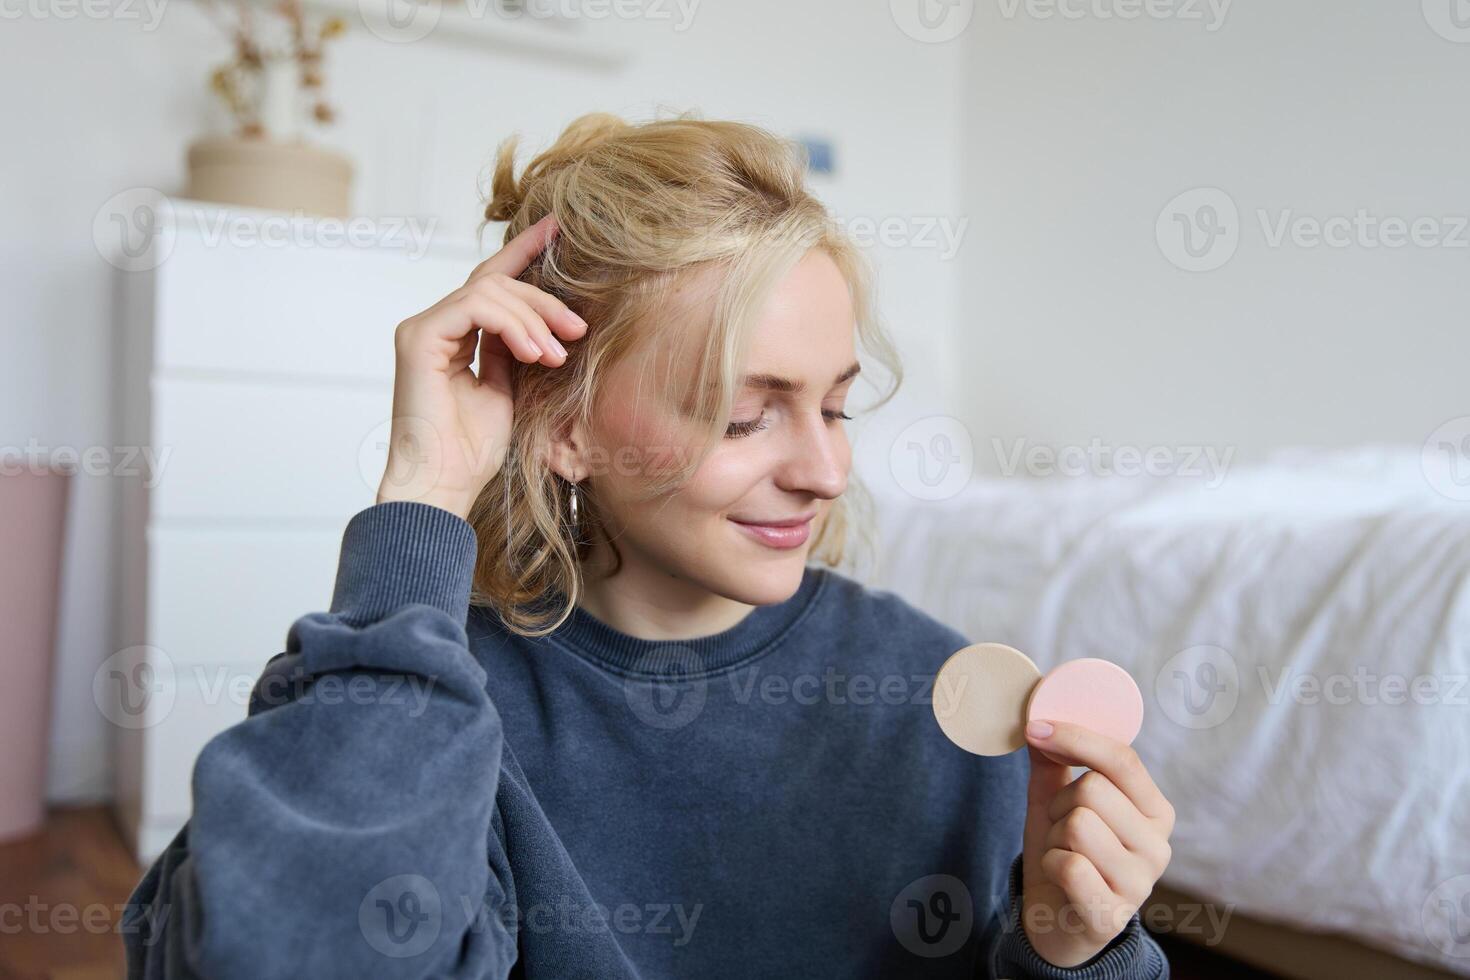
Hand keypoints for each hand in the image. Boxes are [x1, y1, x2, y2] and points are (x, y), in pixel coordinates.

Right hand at [376, 214, 586, 519]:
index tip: (558, 230)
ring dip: (533, 319)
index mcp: (452, 337)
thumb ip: (514, 352)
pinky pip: (475, 307)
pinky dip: (512, 325)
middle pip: (496, 283)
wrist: (442, 485)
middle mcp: (434, 327)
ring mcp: (423, 329)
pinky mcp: (419, 338)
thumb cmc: (470, 452)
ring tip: (557, 355)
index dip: (523, 252)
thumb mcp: (506, 391)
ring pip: (489, 291)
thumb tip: (540, 327)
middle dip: (544, 299)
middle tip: (579, 328)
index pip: (491, 283)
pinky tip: (535, 353)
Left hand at [1018, 720, 1174, 967]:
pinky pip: (1068, 866)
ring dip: (1054, 837)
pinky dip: (1051, 865)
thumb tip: (1039, 717)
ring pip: (1078, 825)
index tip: (1035, 727)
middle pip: (1093, 789)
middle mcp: (1158, 845)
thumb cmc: (1062, 852)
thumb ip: (1053, 760)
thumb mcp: (1056, 801)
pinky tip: (1061, 880)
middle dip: (1059, 803)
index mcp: (1155, 810)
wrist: (1055, 922)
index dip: (1076, 737)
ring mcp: (1140, 884)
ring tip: (1062, 854)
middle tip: (1059, 827)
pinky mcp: (1113, 915)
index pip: (1122, 759)